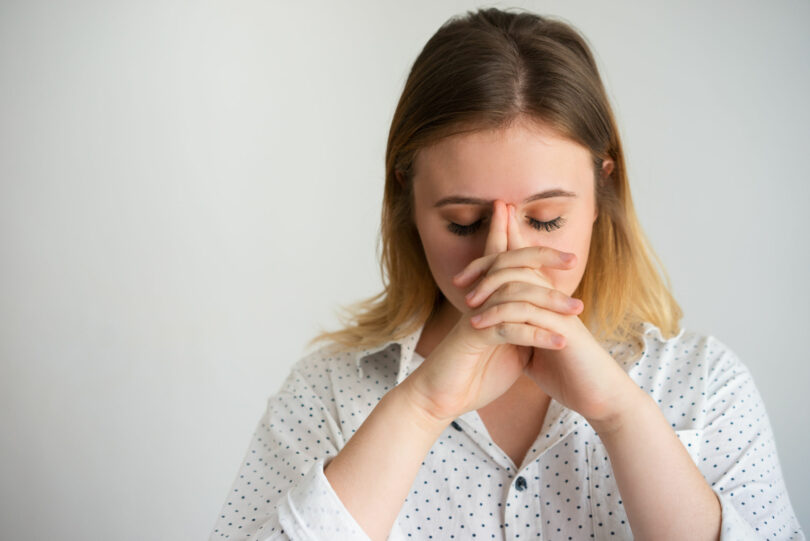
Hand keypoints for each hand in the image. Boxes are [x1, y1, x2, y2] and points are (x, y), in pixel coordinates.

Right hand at [401, 200, 585, 424]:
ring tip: (577, 310)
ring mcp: (475, 317)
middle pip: (509, 265)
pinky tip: (560, 342)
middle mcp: (480, 301)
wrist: (442, 398)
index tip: (570, 255)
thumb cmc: (475, 374)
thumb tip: (551, 322)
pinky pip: (508, 328)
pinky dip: (536, 335)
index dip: (536, 254)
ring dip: (549, 302)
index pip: (511, 264)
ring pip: (513, 295)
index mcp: (488, 300)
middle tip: (573, 259)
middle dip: (541, 258)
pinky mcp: (472, 337)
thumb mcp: (510, 348)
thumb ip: (526, 329)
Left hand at [453, 202, 641, 426]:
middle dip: (485, 266)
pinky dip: (498, 316)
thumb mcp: (534, 349)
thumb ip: (517, 335)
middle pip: (517, 262)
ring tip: (466, 306)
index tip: (461, 276)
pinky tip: (478, 326)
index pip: (518, 265)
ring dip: (489, 290)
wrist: (599, 398)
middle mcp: (553, 298)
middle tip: (459, 282)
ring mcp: (559, 311)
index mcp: (546, 299)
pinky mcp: (562, 329)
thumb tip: (496, 332)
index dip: (489, 262)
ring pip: (520, 281)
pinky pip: (526, 311)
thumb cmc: (568, 375)